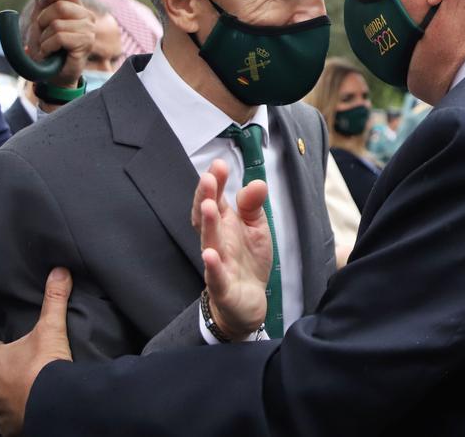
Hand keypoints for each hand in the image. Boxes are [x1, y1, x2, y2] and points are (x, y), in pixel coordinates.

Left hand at [0, 268, 73, 435]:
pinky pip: (10, 419)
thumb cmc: (45, 364)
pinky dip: (19, 415)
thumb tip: (59, 269)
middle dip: (11, 374)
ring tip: (34, 390)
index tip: (26, 348)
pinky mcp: (9, 426)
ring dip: (14, 395)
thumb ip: (54, 298)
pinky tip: (33, 409)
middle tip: (32, 369)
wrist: (54, 401)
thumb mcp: (52, 327)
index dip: (11, 349)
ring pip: (3, 398)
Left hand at [24, 0, 94, 91]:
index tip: (42, 2)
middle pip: (58, 6)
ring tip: (49, 47)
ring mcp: (88, 30)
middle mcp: (85, 16)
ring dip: (44, 38)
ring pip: (56, 23)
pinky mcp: (86, 44)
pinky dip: (47, 47)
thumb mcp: (40, 17)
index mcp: (76, 7)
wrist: (51, 74)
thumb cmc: (48, 46)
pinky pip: (59, 37)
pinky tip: (52, 53)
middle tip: (44, 33)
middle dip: (43, 20)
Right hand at [192, 159, 272, 338]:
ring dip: (207, 225)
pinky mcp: (222, 286)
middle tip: (208, 179)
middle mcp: (217, 240)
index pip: (216, 199)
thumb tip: (257, 181)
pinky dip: (212, 266)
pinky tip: (209, 255)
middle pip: (206, 217)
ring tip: (208, 207)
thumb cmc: (248, 260)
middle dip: (206, 197)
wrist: (248, 300)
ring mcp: (217, 262)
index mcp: (224, 223)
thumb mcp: (257, 227)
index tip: (218, 165)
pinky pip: (215, 276)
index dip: (216, 183)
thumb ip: (253, 205)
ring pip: (209, 242)